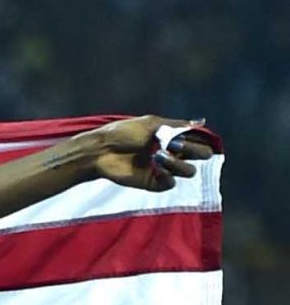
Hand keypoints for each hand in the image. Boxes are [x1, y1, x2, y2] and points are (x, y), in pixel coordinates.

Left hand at [83, 116, 213, 192]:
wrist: (101, 151)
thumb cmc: (122, 133)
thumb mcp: (152, 123)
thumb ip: (178, 124)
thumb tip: (202, 121)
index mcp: (172, 137)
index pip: (199, 139)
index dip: (201, 138)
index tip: (192, 134)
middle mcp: (171, 153)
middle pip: (201, 155)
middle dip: (195, 149)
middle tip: (175, 145)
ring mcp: (163, 168)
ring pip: (189, 171)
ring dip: (179, 163)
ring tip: (159, 156)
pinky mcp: (153, 182)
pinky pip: (171, 183)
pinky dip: (168, 176)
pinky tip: (156, 168)